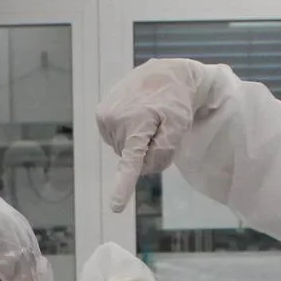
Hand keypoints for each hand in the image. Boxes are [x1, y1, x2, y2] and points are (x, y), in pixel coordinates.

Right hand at [97, 59, 211, 213]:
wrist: (166, 73)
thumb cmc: (177, 101)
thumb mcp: (179, 125)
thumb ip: (165, 148)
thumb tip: (145, 166)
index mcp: (135, 124)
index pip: (130, 162)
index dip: (123, 187)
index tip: (116, 207)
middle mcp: (114, 120)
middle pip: (132, 159)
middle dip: (146, 152)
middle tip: (160, 130)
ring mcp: (104, 117)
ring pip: (123, 150)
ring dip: (137, 142)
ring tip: (148, 119)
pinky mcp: (101, 114)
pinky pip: (116, 138)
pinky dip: (128, 133)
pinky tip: (137, 117)